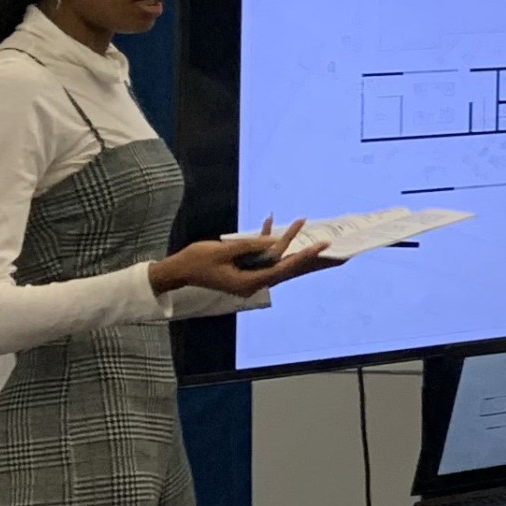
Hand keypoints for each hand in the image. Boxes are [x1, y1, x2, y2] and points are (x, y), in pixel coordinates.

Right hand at [149, 221, 334, 299]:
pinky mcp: (244, 270)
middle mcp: (253, 283)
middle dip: (306, 253)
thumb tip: (274, 242)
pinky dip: (264, 240)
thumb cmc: (197, 261)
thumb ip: (250, 246)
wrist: (177, 271)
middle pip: (285, 266)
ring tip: (300, 222)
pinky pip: (260, 255)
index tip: (321, 246)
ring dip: (284, 240)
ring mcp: (249, 277)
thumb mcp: (223, 250)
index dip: (304, 256)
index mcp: (249, 282)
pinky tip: (269, 222)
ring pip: (275, 258)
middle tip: (328, 244)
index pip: (284, 268)